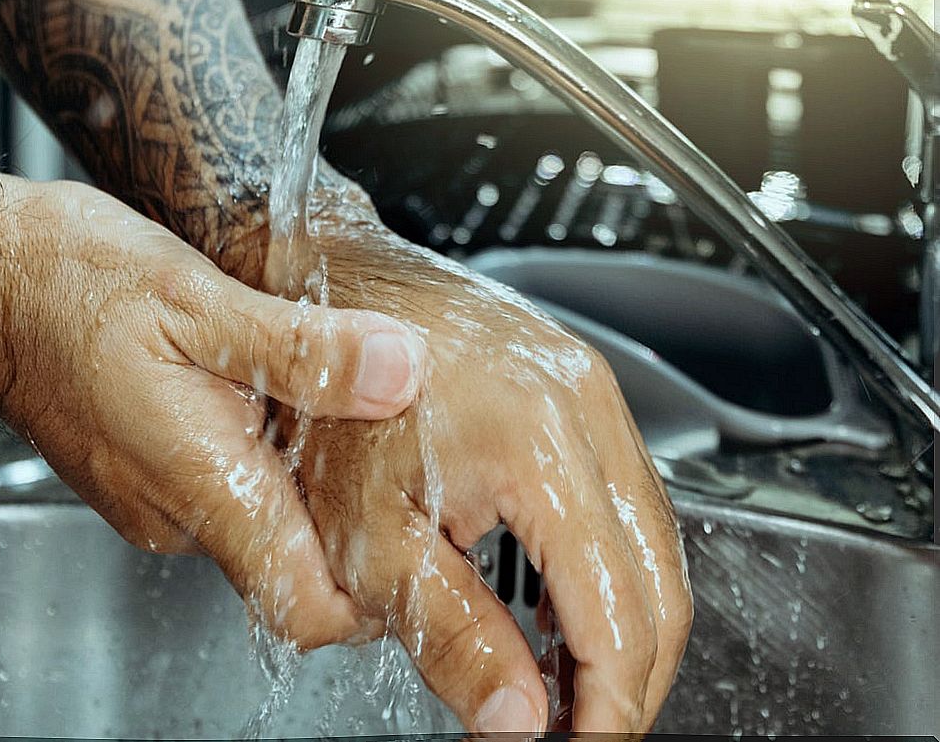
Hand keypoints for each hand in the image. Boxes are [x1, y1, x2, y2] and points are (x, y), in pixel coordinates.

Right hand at [0, 101, 424, 652]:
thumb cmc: (59, 282)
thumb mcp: (198, 299)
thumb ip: (304, 349)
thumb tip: (398, 372)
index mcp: (201, 483)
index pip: (306, 609)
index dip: (378, 600)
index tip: (426, 549)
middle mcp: (176, 509)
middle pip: (295, 568)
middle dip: (357, 528)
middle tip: (406, 459)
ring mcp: (156, 495)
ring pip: (261, 524)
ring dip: (312, 485)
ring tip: (348, 413)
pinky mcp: (144, 468)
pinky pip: (224, 490)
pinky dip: (266, 460)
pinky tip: (278, 398)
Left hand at [274, 191, 692, 734]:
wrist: (322, 286)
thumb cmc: (325, 400)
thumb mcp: (369, 536)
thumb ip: (456, 635)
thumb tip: (518, 721)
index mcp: (539, 447)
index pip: (619, 616)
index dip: (609, 707)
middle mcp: (584, 406)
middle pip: (661, 582)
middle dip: (630, 677)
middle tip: (581, 730)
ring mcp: (589, 386)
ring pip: (656, 539)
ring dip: (624, 623)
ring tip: (569, 683)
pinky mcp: (577, 383)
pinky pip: (629, 492)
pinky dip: (611, 565)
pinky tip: (564, 604)